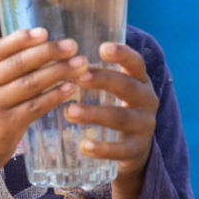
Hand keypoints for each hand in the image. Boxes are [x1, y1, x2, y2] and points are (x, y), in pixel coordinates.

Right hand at [0, 27, 87, 180]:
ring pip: (30, 84)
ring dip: (57, 72)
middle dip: (48, 52)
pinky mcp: (7, 125)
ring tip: (80, 65)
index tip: (45, 31)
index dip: (22, 38)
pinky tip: (70, 89)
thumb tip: (47, 48)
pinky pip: (34, 107)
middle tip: (72, 46)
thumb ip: (10, 69)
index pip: (1, 48)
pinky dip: (54, 97)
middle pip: (19, 64)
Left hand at [63, 42, 158, 198]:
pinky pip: (121, 149)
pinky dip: (102, 149)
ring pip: (121, 117)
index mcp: (139, 81)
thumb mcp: (109, 90)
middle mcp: (146, 100)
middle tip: (79, 78)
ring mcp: (144, 126)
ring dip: (95, 114)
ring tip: (69, 111)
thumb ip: (90, 74)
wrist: (132, 150)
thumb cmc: (112, 108)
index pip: (135, 63)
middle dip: (104, 80)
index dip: (122, 54)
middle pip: (128, 87)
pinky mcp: (137, 150)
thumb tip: (52, 55)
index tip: (102, 48)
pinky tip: (83, 146)